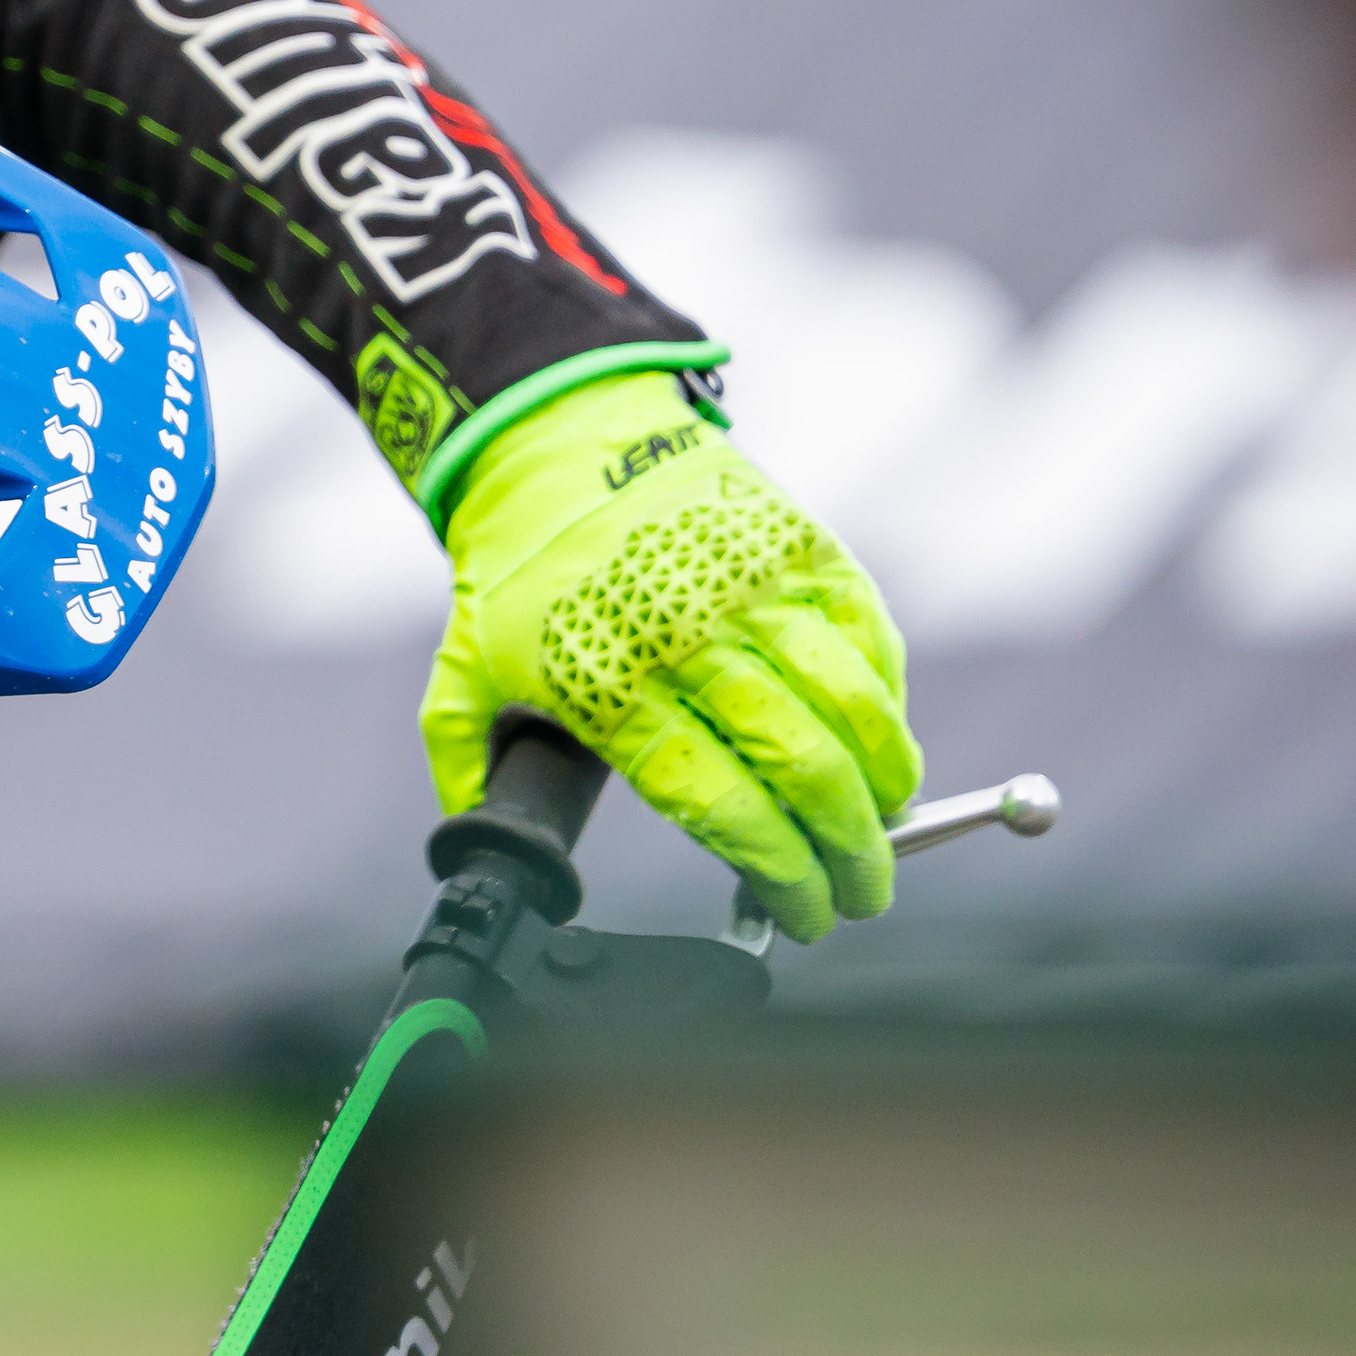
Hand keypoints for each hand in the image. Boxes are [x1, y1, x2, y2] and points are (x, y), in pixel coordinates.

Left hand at [421, 372, 918, 939]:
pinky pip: (867, 632)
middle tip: (864, 892)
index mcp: (611, 686)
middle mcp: (689, 639)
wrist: (560, 440)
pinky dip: (888, 696)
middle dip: (850, 850)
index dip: (777, 871)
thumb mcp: (464, 670)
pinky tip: (885, 738)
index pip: (716, 803)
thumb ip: (469, 762)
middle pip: (800, 766)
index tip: (804, 915)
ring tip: (890, 822)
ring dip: (887, 780)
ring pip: (851, 703)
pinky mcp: (798, 544)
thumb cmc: (518, 570)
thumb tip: (476, 839)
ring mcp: (752, 587)